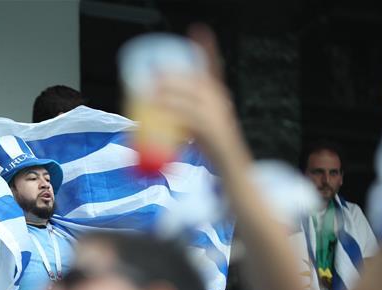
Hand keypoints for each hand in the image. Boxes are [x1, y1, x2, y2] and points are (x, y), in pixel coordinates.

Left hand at [150, 27, 248, 170]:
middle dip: (174, 76)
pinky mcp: (212, 128)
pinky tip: (159, 107)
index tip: (198, 30)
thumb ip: (182, 115)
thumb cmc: (213, 147)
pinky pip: (189, 114)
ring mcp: (217, 113)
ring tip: (151, 92)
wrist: (230, 167)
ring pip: (191, 95)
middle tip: (154, 76)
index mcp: (218, 97)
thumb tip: (154, 107)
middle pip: (196, 80)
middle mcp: (220, 101)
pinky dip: (173, 109)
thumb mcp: (198, 125)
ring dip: (169, 92)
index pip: (213, 67)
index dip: (207, 48)